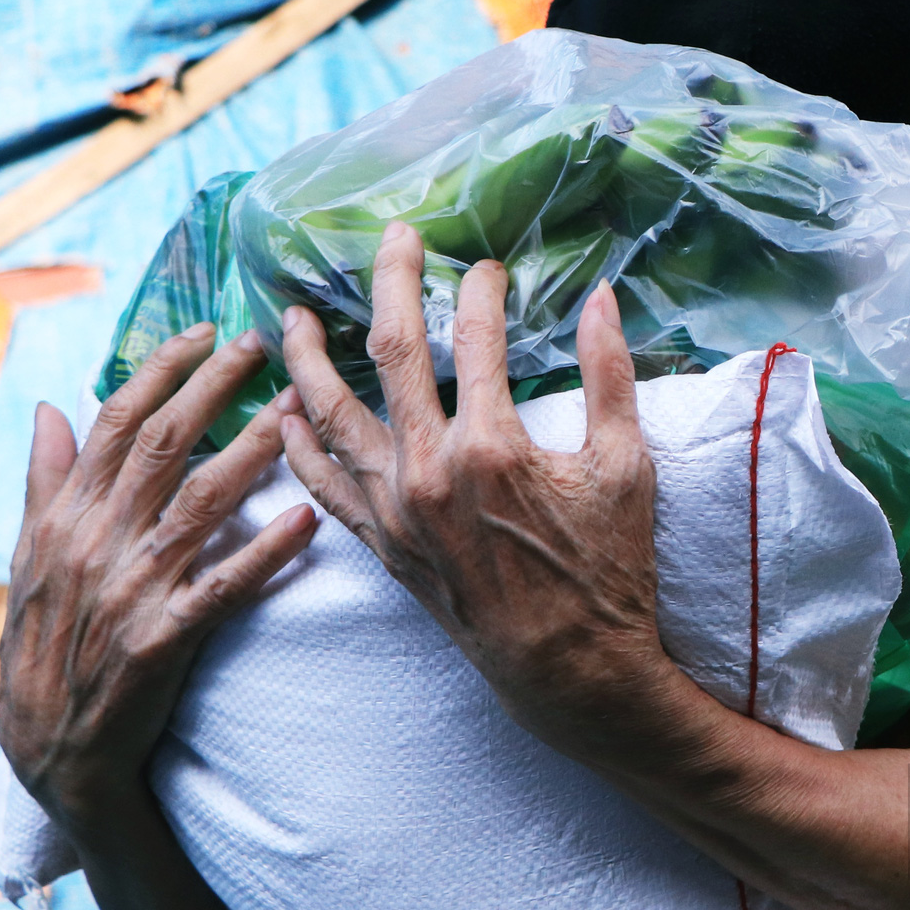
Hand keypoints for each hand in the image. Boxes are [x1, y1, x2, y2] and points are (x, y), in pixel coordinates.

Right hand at [0, 324, 318, 825]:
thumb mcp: (29, 556)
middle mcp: (96, 541)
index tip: (204, 329)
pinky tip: (307, 519)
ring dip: (251, 450)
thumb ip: (45, 479)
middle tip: (261, 343)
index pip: (114, 421)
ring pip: (199, 503)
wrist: (49, 748)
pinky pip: (224, 586)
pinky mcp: (164, 639)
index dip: (160, 369)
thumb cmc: (44, 642)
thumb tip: (47, 406)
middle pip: (162, 445)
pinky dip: (266, 552)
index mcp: (66, 514)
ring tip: (296, 408)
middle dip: (213, 387)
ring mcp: (130, 589)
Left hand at [276, 221, 672, 760]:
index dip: (480, 291)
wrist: (570, 672)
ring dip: (307, 359)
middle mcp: (428, 472)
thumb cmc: (608, 573)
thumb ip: (610, 374)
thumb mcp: (625, 467)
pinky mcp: (382, 544)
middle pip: (389, 355)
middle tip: (391, 237)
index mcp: (492, 446)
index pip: (474, 338)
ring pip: (331, 416)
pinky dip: (298, 447)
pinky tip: (285, 413)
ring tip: (291, 316)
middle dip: (387, 284)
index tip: (488, 267)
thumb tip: (600, 295)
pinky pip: (322, 486)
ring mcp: (396, 510)